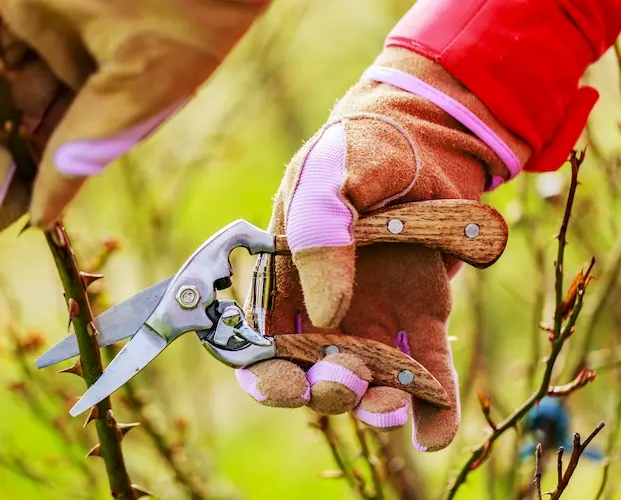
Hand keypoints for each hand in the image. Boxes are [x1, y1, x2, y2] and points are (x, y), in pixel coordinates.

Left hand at [0, 0, 268, 231]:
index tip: (4, 224)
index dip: (29, 183)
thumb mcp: (140, 93)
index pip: (57, 141)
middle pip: (14, 116)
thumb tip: (46, 214)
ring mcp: (32, 16)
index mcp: (106, 82)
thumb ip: (88, 147)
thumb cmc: (189, 20)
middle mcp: (65, 51)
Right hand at [237, 47, 525, 450]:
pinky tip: (434, 431)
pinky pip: (426, 371)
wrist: (425, 136)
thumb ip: (316, 233)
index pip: (262, 344)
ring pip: (368, 381)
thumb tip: (328, 313)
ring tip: (393, 406)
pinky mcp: (422, 318)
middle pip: (313, 373)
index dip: (267, 376)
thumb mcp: (328, 176)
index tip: (287, 385)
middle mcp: (325, 310)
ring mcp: (375, 317)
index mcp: (285, 281)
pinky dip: (431, 407)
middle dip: (325, 392)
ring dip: (376, 406)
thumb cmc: (361, 150)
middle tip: (346, 380)